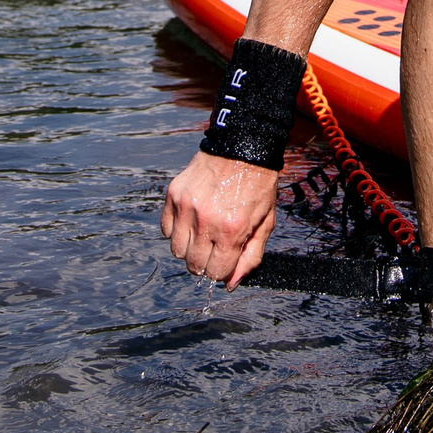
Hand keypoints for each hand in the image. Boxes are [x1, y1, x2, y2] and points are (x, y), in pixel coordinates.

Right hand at [161, 150, 279, 287]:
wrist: (242, 147)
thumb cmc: (258, 186)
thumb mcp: (265, 223)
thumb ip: (250, 257)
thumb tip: (230, 284)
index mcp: (232, 230)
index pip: (216, 273)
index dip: (222, 270)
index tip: (226, 259)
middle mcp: (206, 220)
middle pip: (193, 265)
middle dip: (205, 262)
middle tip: (215, 246)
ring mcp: (187, 207)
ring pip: (177, 250)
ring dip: (190, 248)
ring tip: (204, 232)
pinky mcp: (174, 194)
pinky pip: (166, 229)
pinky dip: (177, 231)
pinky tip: (193, 219)